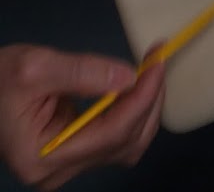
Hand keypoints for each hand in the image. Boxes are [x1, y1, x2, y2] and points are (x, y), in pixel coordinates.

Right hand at [0, 43, 165, 190]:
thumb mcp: (36, 66)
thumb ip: (83, 72)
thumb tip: (128, 76)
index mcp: (45, 156)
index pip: (112, 134)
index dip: (142, 98)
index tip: (156, 63)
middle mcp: (58, 172)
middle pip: (125, 144)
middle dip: (148, 101)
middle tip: (157, 62)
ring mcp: (66, 168)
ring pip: (125, 146)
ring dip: (144, 108)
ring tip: (149, 72)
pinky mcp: (71, 156)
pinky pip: (112, 140)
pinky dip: (130, 113)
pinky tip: (133, 88)